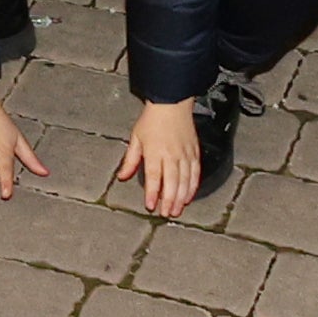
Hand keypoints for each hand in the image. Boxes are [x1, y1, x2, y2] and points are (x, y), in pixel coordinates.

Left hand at [121, 99, 206, 218]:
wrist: (172, 102)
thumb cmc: (152, 119)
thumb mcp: (136, 138)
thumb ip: (130, 160)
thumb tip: (122, 177)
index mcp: (155, 151)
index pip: (154, 177)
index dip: (153, 193)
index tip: (151, 205)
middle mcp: (171, 154)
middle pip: (172, 182)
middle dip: (169, 200)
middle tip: (165, 214)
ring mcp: (184, 154)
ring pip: (185, 180)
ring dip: (181, 197)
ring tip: (177, 210)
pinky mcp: (194, 152)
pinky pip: (195, 172)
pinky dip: (193, 186)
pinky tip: (189, 196)